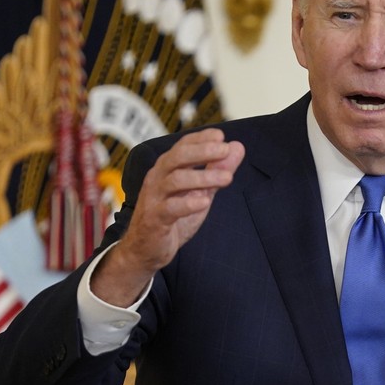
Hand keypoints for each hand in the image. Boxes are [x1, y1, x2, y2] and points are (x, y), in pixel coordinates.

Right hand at [91, 128, 245, 305]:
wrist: (147, 249)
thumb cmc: (173, 215)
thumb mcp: (200, 191)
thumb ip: (217, 170)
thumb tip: (237, 147)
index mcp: (167, 168)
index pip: (182, 145)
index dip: (201, 138)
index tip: (221, 136)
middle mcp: (157, 178)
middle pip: (177, 157)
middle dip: (202, 151)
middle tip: (225, 150)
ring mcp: (154, 198)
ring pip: (175, 180)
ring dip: (203, 177)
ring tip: (228, 178)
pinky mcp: (154, 219)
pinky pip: (170, 208)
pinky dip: (187, 204)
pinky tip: (204, 202)